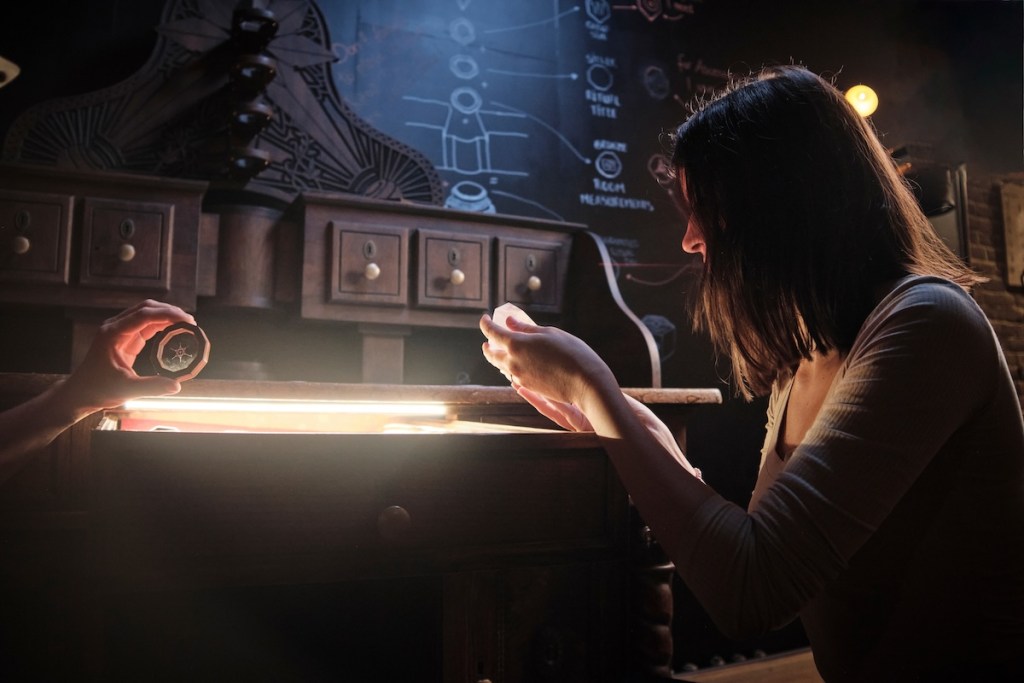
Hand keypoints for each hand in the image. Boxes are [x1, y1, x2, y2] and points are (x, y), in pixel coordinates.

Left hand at [56, 300, 195, 417]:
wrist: (81, 392)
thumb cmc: (99, 389)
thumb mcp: (126, 389)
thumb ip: (152, 387)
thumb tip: (177, 386)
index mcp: (113, 334)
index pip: (144, 315)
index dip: (168, 314)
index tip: (188, 320)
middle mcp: (115, 327)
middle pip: (146, 308)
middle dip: (169, 311)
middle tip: (190, 322)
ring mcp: (119, 331)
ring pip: (146, 313)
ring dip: (166, 315)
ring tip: (186, 325)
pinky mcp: (124, 338)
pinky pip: (145, 325)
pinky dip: (161, 325)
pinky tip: (174, 331)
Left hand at [480, 313, 616, 418]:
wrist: (585, 382)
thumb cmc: (571, 353)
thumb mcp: (549, 333)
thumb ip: (526, 328)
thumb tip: (509, 322)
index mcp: (516, 344)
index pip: (492, 332)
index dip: (486, 323)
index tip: (485, 318)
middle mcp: (512, 362)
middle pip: (491, 354)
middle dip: (488, 344)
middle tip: (489, 339)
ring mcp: (519, 377)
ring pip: (501, 366)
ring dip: (498, 357)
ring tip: (502, 350)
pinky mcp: (528, 387)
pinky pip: (512, 375)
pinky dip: (510, 367)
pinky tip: (517, 363)